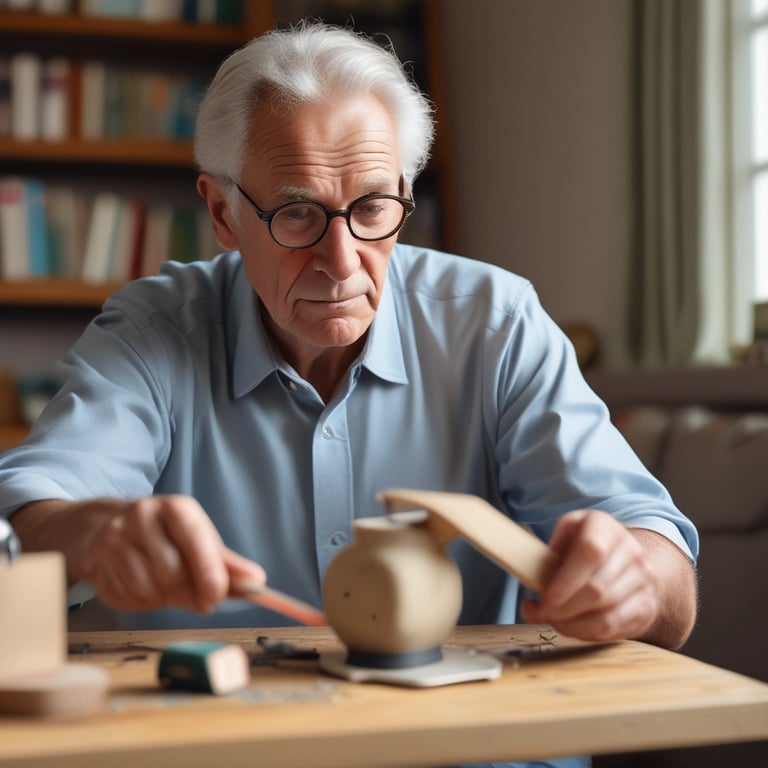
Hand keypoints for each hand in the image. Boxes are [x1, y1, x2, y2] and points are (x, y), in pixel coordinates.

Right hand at [78, 495, 264, 612]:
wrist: (106, 532)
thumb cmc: (166, 538)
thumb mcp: (199, 541)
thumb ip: (227, 564)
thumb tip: (257, 581)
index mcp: (176, 508)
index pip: (196, 540)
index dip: (209, 573)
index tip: (218, 597)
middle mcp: (143, 516)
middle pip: (173, 570)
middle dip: (189, 592)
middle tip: (197, 598)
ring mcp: (116, 539)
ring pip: (151, 587)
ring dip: (166, 598)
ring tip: (167, 586)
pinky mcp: (97, 564)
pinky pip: (129, 596)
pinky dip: (144, 601)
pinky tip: (145, 587)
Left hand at [521, 510, 659, 641]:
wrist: (622, 556)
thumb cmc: (580, 547)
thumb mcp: (561, 539)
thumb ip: (544, 565)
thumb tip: (532, 606)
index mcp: (603, 526)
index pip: (591, 550)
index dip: (567, 579)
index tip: (547, 598)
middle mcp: (631, 550)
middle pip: (599, 589)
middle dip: (565, 608)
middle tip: (544, 613)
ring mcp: (644, 579)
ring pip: (607, 613)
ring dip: (573, 624)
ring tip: (554, 620)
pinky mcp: (648, 606)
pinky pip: (615, 628)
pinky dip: (587, 633)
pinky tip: (573, 626)